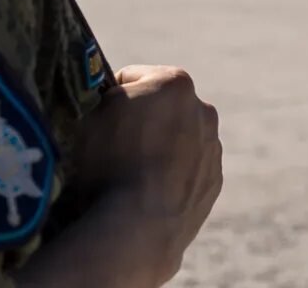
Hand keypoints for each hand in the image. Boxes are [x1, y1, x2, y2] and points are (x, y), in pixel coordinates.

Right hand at [50, 66, 222, 281]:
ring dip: (158, 148)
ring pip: (176, 139)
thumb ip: (109, 95)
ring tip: (130, 176)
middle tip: (114, 149)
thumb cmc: (109, 164)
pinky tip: (148, 194)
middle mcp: (203, 110)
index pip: (132, 78)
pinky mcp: (213, 181)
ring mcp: (212, 147)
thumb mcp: (93, 114)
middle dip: (141, 121)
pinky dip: (170, 176)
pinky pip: (186, 170)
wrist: (138, 229)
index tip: (100, 121)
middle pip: (160, 108)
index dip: (110, 98)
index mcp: (175, 83)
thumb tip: (116, 97)